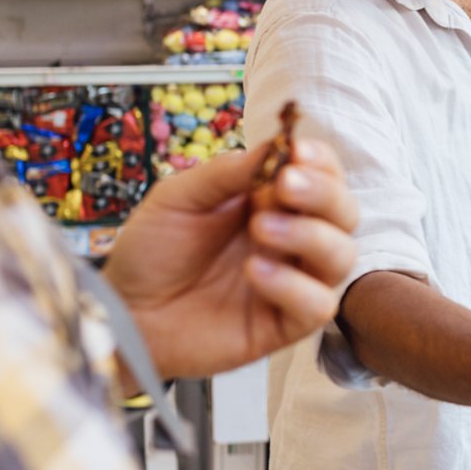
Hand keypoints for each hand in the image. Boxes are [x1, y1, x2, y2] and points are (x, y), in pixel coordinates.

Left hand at [106, 137, 359, 378]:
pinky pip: (318, 305)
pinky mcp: (285, 324)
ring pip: (342, 256)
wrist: (125, 310)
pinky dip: (294, 285)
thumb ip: (227, 173)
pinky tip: (256, 272)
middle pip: (345, 212)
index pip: (322, 175)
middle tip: (285, 185)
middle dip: (323, 193)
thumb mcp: (178, 197)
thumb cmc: (151, 252)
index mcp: (272, 202)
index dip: (320, 161)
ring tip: (261, 229)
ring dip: (310, 235)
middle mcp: (292, 239)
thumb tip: (277, 145)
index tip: (297, 150)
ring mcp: (293, 281)